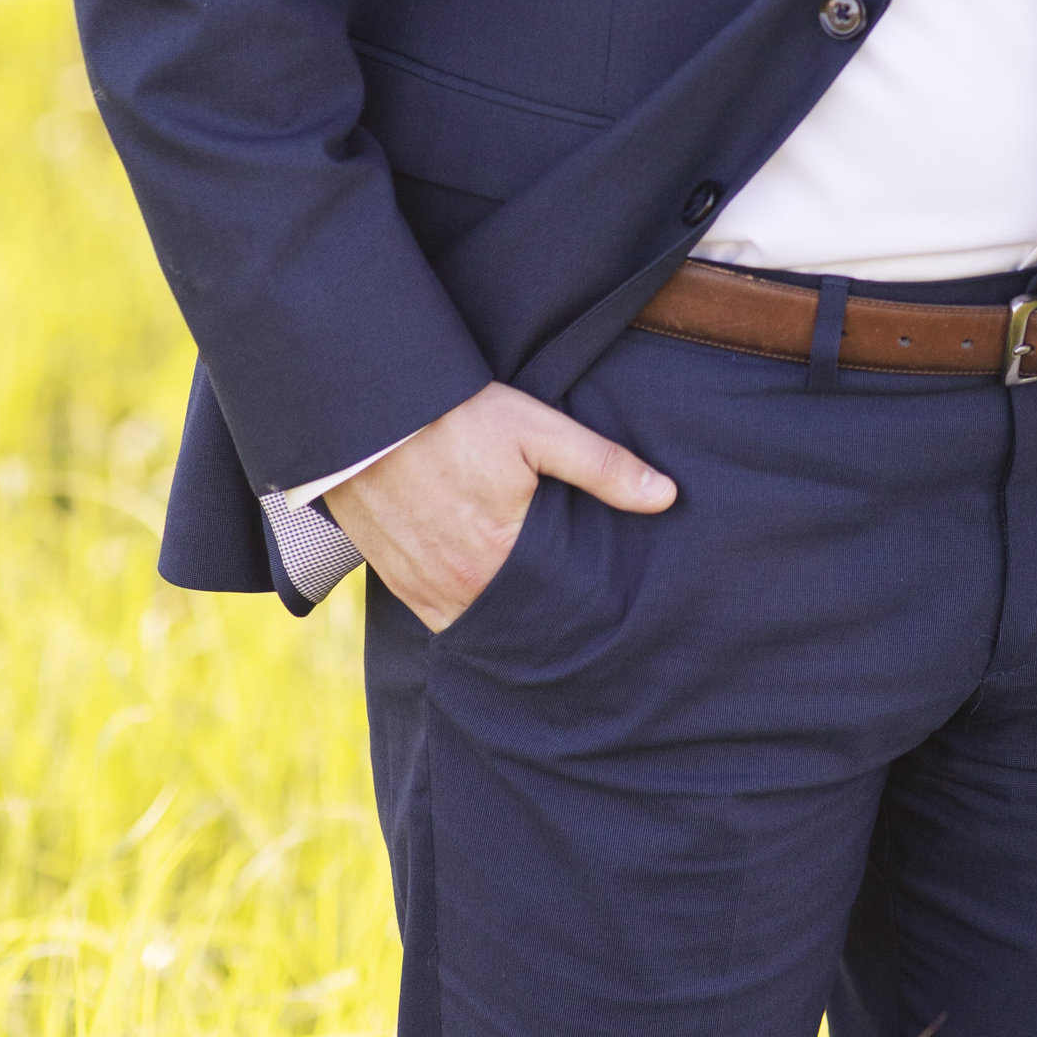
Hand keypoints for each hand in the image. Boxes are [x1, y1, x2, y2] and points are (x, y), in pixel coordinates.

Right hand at [325, 382, 675, 633]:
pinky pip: (441, 617)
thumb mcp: (538, 429)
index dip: (585, 604)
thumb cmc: (457, 417)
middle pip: (519, 620)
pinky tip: (491, 596)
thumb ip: (603, 467)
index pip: (559, 604)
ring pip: (480, 623)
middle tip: (582, 614)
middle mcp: (460, 586)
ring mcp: (424, 588)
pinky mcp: (397, 581)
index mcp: (502, 557)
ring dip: (507, 618)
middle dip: (549, 617)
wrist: (369, 414)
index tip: (611, 609)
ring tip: (539, 606)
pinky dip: (467, 611)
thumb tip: (666, 497)